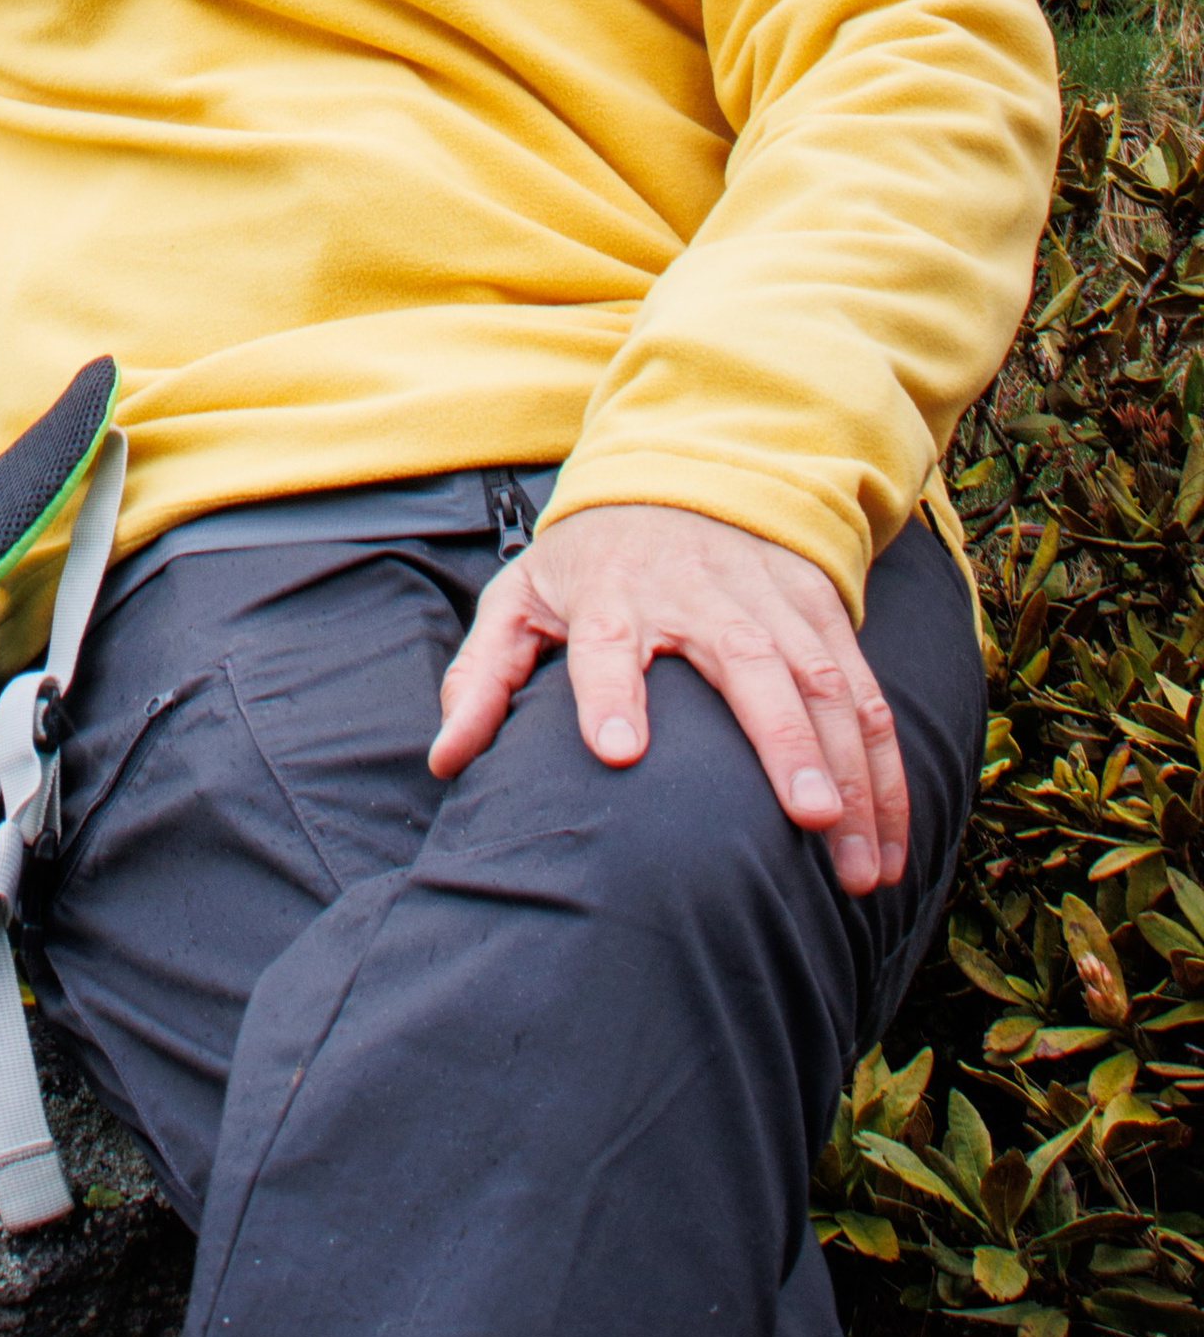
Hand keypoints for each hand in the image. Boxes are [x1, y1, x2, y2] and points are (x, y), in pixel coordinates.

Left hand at [427, 501, 908, 896]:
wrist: (682, 470)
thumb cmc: (591, 559)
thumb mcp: (522, 598)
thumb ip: (482, 676)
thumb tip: (446, 757)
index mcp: (612, 593)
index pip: (606, 640)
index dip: (609, 689)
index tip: (615, 751)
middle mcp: (699, 595)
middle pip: (746, 665)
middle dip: (783, 742)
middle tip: (805, 823)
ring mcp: (770, 603)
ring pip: (824, 685)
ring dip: (852, 774)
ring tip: (860, 866)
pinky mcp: (821, 614)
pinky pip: (864, 694)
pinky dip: (886, 770)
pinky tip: (891, 840)